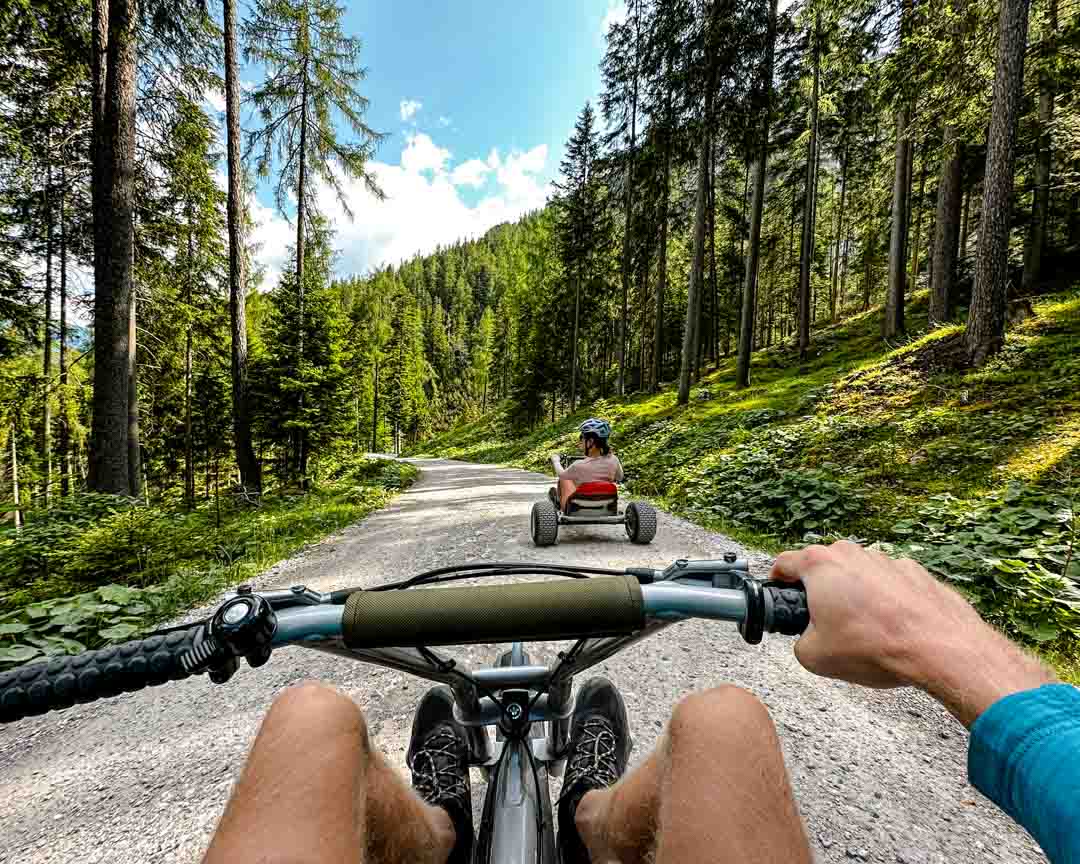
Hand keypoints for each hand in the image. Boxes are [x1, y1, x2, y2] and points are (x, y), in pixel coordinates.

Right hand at [771, 541, 1054, 724]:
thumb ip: (798, 642)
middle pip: (822, 568)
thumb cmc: (876, 647)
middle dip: (819, 592)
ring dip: (854, 596)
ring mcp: (886, 559)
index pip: (783, 563)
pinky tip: (892, 628)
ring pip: (857, 575)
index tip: (778, 597)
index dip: (776, 583)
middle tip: (824, 624)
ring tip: (864, 632)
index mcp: (820, 565)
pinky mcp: (914, 572)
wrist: (939, 648)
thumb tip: (807, 640)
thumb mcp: (814, 657)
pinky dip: (885, 601)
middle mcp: (852, 553)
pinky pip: (888, 584)